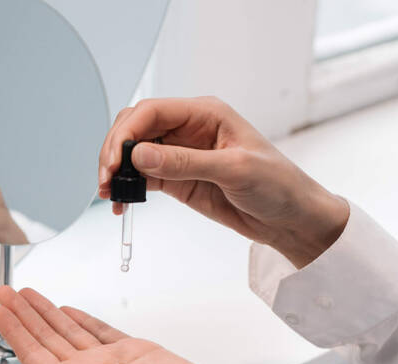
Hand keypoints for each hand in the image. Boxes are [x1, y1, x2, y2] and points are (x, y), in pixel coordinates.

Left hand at [0, 286, 267, 363]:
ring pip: (67, 331)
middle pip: (45, 338)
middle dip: (24, 314)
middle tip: (5, 291)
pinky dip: (81, 319)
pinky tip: (66, 310)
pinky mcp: (129, 352)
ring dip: (46, 312)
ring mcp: (106, 362)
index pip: (31, 352)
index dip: (13, 330)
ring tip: (27, 293)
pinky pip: (97, 331)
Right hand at [98, 97, 348, 267]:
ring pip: (134, 153)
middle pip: (136, 128)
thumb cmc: (277, 184)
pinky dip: (128, 188)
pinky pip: (144, 178)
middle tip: (107, 178)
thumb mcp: (233, 170)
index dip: (127, 132)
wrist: (290, 218)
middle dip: (115, 150)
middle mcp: (189, 129)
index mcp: (205, 113)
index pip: (152, 111)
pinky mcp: (178, 180)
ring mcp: (181, 155)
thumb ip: (184, 162)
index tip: (116, 159)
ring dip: (117, 171)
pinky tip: (122, 202)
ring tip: (109, 193)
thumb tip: (141, 153)